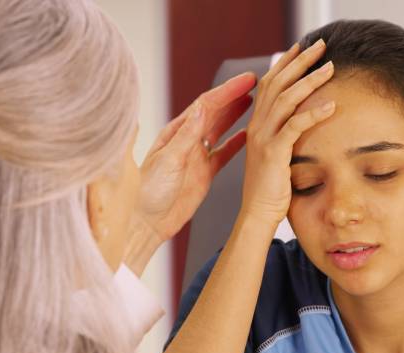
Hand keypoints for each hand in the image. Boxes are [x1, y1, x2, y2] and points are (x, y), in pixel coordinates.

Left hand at [135, 72, 256, 244]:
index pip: (206, 105)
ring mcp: (196, 157)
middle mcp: (186, 141)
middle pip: (215, 112)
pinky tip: (249, 136)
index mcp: (176, 132)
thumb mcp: (168, 159)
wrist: (146, 222)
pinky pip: (224, 154)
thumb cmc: (148, 192)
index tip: (247, 80)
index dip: (228, 91)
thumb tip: (202, 108)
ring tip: (254, 102)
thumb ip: (187, 135)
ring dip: (236, 115)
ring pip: (221, 130)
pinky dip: (237, 144)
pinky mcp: (204, 174)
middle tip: (257, 84)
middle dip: (234, 96)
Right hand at [238, 39, 335, 227]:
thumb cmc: (271, 190)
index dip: (285, 63)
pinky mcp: (274, 153)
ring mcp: (263, 138)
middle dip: (299, 61)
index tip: (300, 47)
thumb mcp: (276, 157)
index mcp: (256, 125)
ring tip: (331, 67)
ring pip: (286, 99)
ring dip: (310, 80)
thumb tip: (301, 124)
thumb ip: (284, 137)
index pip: (269, 83)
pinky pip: (295, 126)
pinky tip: (332, 105)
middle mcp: (257, 126)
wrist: (256, 214)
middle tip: (320, 45)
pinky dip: (314, 113)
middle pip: (277, 83)